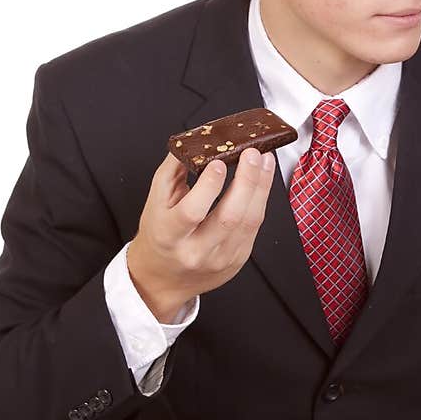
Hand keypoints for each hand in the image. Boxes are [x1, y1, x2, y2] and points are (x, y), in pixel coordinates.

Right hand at [127, 149, 276, 321]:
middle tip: (252, 154)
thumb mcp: (156, 201)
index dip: (208, 187)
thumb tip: (196, 141)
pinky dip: (261, 199)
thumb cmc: (160, 235)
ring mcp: (220, 258)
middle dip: (246, 181)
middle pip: (229, 217)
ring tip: (264, 160)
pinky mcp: (238, 259)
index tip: (219, 162)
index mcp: (169, 235)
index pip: (191, 212)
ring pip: (249, 221)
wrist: (164, 277)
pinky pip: (255, 226)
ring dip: (261, 187)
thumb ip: (174, 169)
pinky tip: (263, 180)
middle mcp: (195, 251)